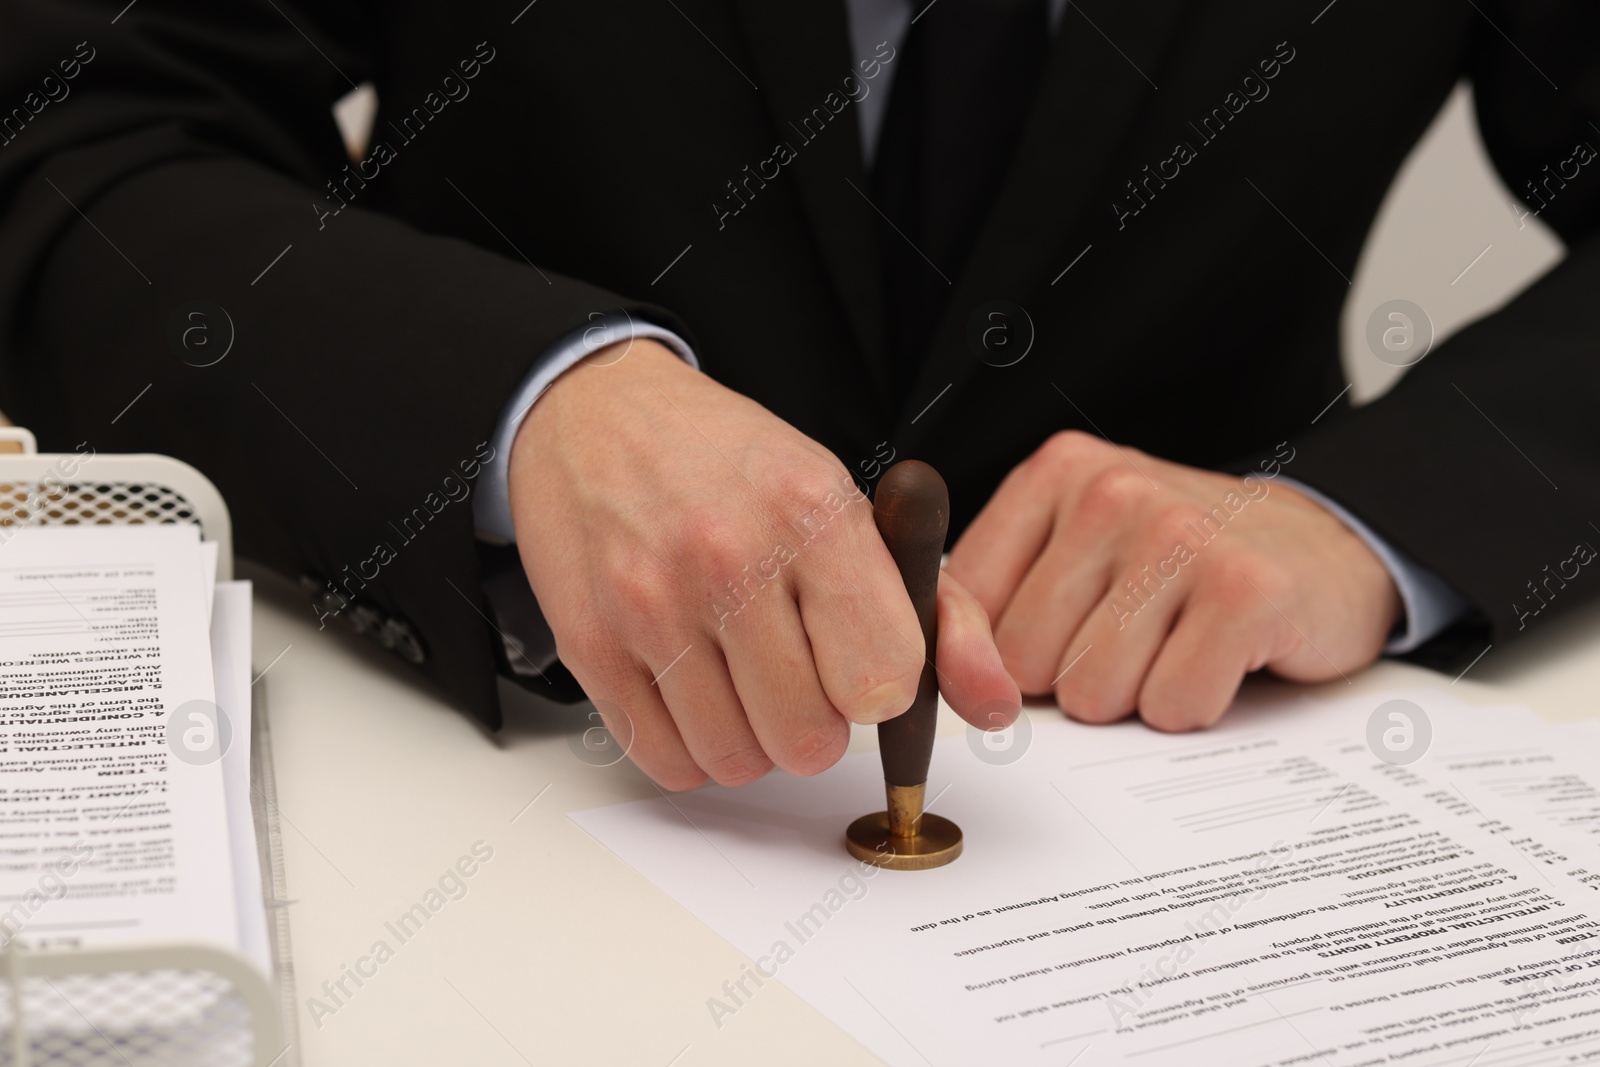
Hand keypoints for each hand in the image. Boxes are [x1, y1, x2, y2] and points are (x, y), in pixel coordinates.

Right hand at [510, 340, 1018, 788]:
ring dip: (751, 737)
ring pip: (737, 762)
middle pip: (808, 741)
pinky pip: (665, 761)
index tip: (858, 657)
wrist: (600, 414)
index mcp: (813, 513)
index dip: (878, 686)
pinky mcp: (590, 643)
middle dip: (814, 720)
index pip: (882, 682)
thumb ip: (943, 613)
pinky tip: (691, 685)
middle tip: (794, 664)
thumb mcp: (853, 509)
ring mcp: (651, 603)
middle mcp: (728, 556)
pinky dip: (689, 746)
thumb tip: (996, 707)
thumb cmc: (735, 468)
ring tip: (740, 672)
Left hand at [946, 431, 1400, 730]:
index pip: (963, 601)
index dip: (983, 657)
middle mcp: (1113, 491)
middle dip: (1071, 679)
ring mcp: (1181, 535)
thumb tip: (958, 688)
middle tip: (1131, 637)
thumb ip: (997, 606)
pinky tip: (1219, 658)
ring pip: (1093, 694)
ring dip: (1135, 697)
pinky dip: (1194, 706)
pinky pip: (1172, 706)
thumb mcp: (1078, 552)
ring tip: (1175, 643)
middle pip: (1025, 663)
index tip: (1011, 669)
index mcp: (1056, 473)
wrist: (1325, 544)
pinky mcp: (1247, 591)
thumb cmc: (1182, 562)